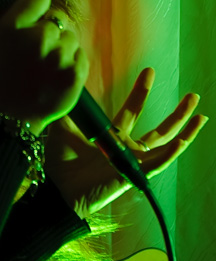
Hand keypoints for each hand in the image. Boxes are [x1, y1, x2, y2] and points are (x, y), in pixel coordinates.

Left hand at [43, 67, 208, 217]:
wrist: (58, 189)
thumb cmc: (60, 162)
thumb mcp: (63, 128)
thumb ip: (69, 108)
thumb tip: (65, 83)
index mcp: (113, 137)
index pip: (132, 110)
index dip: (141, 92)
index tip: (149, 71)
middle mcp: (127, 148)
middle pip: (160, 130)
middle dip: (178, 113)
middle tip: (193, 95)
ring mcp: (132, 162)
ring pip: (166, 146)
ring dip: (185, 131)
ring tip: (201, 115)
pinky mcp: (132, 174)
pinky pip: (156, 164)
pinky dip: (170, 153)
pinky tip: (182, 141)